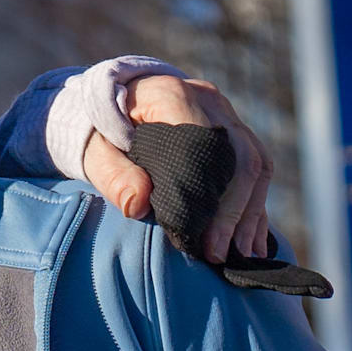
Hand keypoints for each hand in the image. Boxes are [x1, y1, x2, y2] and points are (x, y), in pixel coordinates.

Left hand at [78, 74, 274, 259]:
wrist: (111, 103)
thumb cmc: (101, 131)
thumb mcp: (95, 151)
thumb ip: (112, 175)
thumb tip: (137, 206)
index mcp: (172, 96)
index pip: (206, 147)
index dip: (211, 196)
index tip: (204, 239)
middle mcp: (208, 100)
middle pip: (241, 157)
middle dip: (235, 213)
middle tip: (222, 254)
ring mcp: (225, 113)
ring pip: (256, 163)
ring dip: (251, 213)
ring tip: (241, 255)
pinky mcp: (234, 129)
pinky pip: (256, 166)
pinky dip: (254, 206)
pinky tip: (253, 241)